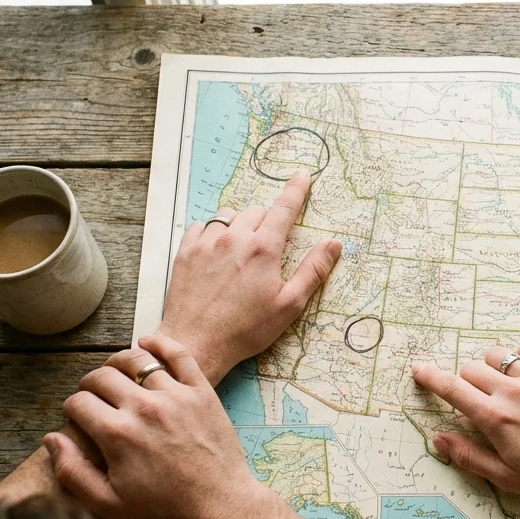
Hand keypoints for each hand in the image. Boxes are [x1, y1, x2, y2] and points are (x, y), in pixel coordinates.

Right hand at [45, 333, 266, 518]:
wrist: (219, 506)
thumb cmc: (163, 510)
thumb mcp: (108, 503)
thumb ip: (72, 471)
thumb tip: (51, 438)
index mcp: (117, 435)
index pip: (78, 403)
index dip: (71, 408)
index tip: (77, 416)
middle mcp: (143, 408)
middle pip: (102, 377)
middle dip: (89, 384)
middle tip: (93, 396)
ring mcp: (175, 395)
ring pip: (136, 359)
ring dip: (118, 363)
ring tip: (115, 373)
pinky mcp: (201, 391)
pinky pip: (178, 354)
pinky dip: (159, 342)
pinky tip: (146, 343)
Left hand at [158, 170, 341, 384]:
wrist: (196, 342)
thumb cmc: (245, 329)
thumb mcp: (289, 304)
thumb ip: (313, 270)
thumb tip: (333, 244)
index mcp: (263, 249)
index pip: (284, 208)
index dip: (296, 190)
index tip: (303, 176)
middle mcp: (234, 238)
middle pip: (256, 211)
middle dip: (267, 220)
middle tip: (268, 246)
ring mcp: (206, 243)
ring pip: (228, 215)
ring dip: (239, 224)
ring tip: (241, 248)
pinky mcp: (186, 252)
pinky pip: (201, 226)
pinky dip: (212, 232)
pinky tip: (216, 251)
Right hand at [411, 344, 519, 504]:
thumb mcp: (506, 477)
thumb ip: (469, 456)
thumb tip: (439, 440)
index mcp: (495, 418)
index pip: (452, 389)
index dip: (431, 377)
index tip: (419, 370)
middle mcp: (511, 392)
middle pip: (471, 368)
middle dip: (465, 381)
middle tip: (476, 400)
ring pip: (496, 355)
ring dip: (490, 367)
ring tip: (499, 386)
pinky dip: (518, 357)